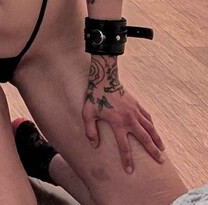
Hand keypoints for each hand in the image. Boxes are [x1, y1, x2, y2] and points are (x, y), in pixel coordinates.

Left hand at [82, 55, 164, 171]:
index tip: (130, 170)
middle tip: (160, 161)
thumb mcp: (87, 113)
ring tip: (162, 149)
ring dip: (157, 139)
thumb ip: (90, 130)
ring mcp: (135, 112)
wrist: (105, 79)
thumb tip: (94, 145)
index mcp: (117, 123)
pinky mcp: (137, 105)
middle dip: (153, 151)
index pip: (123, 146)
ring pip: (150, 128)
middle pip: (144, 139)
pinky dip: (152, 125)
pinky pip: (147, 117)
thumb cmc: (94, 97)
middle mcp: (129, 119)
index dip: (126, 159)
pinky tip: (154, 131)